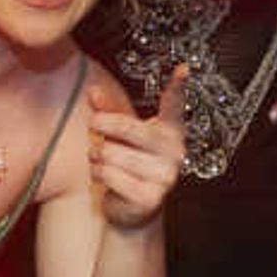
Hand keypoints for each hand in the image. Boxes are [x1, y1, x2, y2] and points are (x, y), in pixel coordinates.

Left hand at [88, 64, 189, 230]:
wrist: (131, 207)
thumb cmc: (127, 161)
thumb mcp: (119, 133)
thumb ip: (109, 111)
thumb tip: (93, 90)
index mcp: (170, 130)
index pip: (174, 105)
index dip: (178, 87)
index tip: (183, 69)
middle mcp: (175, 152)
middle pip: (129, 128)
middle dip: (103, 125)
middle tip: (94, 124)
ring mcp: (165, 176)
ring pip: (112, 154)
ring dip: (97, 156)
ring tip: (102, 161)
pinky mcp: (151, 197)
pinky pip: (109, 175)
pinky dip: (98, 174)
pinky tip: (106, 179)